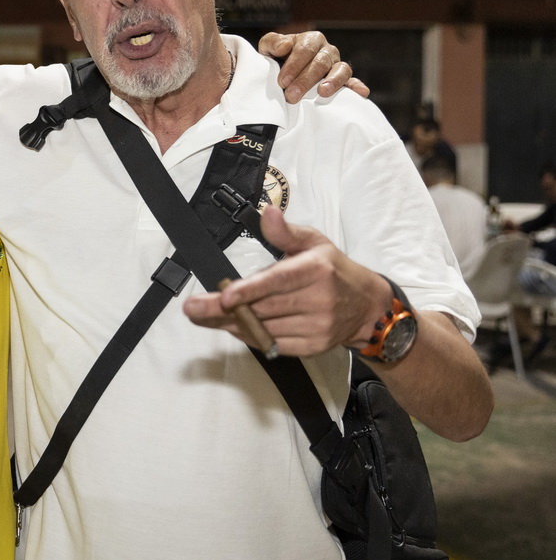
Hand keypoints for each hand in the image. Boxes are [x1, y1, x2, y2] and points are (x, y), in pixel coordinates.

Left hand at [182, 206, 388, 356]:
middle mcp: (318, 300)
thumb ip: (286, 232)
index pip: (277, 282)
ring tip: (204, 316)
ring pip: (264, 329)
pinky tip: (233, 326)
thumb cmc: (334, 270)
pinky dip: (250, 336)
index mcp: (316, 270)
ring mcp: (316, 326)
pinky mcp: (313, 346)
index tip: (224, 296)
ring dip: (231, 323)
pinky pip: (272, 344)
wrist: (367, 308)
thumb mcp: (315, 243)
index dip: (249, 291)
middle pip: (263, 308)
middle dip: (222, 310)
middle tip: (192, 309)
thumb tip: (267, 213)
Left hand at [257, 31, 370, 103]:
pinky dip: (357, 86)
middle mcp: (327, 50)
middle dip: (305, 80)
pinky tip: (361, 93)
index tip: (282, 81)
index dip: (294, 65)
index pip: (305, 49)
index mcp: (311, 40)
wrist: (283, 72)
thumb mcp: (268, 48)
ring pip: (340, 70)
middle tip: (291, 95)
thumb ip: (272, 43)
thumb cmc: (276, 58)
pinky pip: (352, 82)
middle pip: (320, 62)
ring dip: (333, 81)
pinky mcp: (343, 80)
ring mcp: (336, 65)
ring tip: (323, 92)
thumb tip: (284, 46)